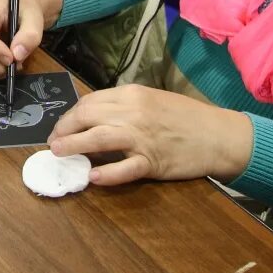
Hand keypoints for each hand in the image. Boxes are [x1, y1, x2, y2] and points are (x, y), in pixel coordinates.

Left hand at [47, 86, 252, 185]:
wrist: (219, 134)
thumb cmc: (187, 117)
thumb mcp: (153, 100)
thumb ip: (125, 106)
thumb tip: (93, 117)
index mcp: (132, 94)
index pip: (90, 101)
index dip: (70, 115)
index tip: (62, 127)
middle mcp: (133, 112)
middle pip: (88, 116)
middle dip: (65, 129)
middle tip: (54, 143)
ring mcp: (142, 137)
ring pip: (99, 139)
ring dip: (74, 146)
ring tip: (58, 153)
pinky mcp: (153, 161)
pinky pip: (124, 168)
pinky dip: (107, 174)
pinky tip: (93, 178)